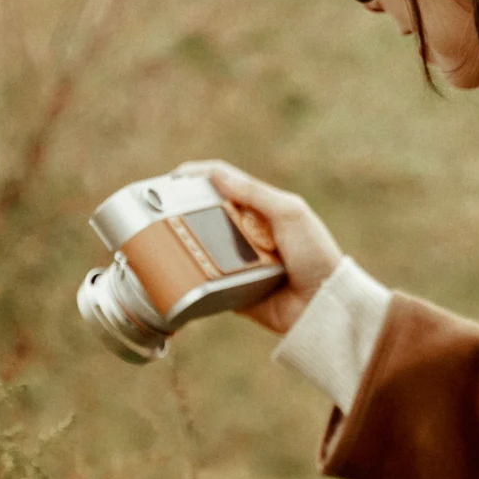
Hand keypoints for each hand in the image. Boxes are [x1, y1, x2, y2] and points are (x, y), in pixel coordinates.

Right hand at [172, 161, 341, 335]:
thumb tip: (215, 174)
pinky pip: (205, 282)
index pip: (222, 184)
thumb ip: (255, 193)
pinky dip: (191, 277)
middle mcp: (245, 232)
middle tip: (155, 214)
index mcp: (260, 208)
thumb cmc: (315, 254)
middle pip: (204, 215)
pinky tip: (171, 271)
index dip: (195, 177)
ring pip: (200, 248)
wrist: (323, 305)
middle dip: (181, 212)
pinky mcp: (231, 290)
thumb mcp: (290, 214)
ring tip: (158, 242)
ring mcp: (237, 261)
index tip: (170, 180)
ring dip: (183, 244)